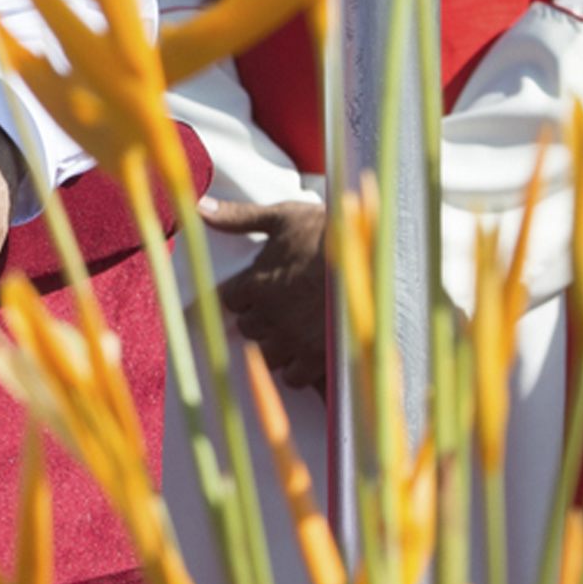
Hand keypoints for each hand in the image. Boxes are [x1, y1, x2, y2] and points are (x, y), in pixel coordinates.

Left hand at [207, 196, 331, 391]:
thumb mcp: (285, 217)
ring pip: (268, 355)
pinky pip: (294, 377)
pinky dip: (299, 369)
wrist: (380, 261)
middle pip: (249, 328)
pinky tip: (310, 353)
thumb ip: (240, 217)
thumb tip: (202, 206)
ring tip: (298, 331)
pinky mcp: (318, 359)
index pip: (233, 301)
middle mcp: (270, 314)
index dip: (247, 296)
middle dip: (262, 320)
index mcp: (257, 282)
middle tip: (284, 309)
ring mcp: (293, 339)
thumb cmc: (331, 234)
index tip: (263, 290)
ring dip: (278, 346)